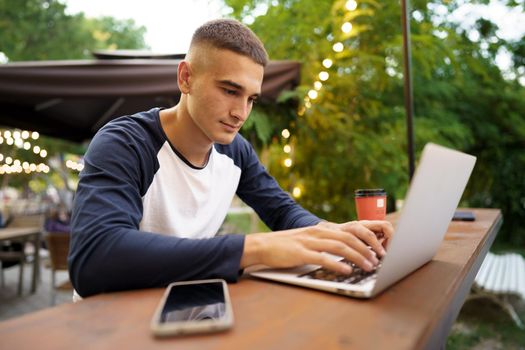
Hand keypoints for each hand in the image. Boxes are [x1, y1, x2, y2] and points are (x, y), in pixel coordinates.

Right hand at [240, 220, 393, 274]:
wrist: (264, 245)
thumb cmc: (287, 246)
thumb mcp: (309, 240)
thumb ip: (326, 244)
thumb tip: (346, 253)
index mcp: (322, 229)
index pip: (351, 231)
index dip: (367, 239)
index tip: (378, 250)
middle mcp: (318, 232)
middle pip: (349, 237)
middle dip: (367, 249)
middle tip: (378, 261)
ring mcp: (309, 242)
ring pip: (340, 246)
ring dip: (357, 257)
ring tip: (368, 266)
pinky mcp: (301, 253)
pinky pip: (322, 258)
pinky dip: (337, 264)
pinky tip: (347, 270)